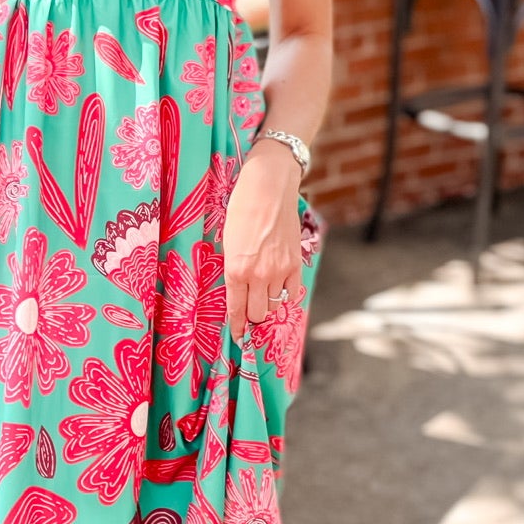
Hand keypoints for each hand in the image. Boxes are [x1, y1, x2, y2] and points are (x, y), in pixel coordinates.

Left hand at [221, 144, 306, 343]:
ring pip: (275, 305)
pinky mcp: (295, 263)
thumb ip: (233, 268)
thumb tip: (237, 290)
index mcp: (235, 270)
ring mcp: (280, 270)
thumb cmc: (241, 208)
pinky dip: (285, 294)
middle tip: (248, 312)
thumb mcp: (227, 241)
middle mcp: (259, 275)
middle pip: (258, 314)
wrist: (268, 187)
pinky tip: (278, 288)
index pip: (236, 310)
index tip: (237, 336)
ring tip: (261, 297)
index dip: (236, 326)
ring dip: (267, 305)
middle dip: (252, 316)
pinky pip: (292, 292)